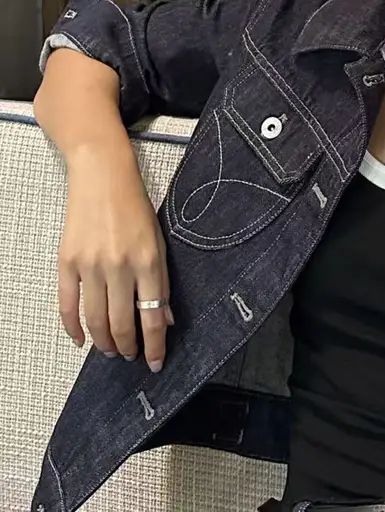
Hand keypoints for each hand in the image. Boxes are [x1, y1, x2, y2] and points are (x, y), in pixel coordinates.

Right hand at [58, 141, 172, 371]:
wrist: (102, 175)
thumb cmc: (135, 206)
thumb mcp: (159, 240)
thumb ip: (161, 280)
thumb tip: (165, 318)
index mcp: (148, 260)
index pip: (153, 315)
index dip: (155, 344)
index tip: (156, 362)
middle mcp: (119, 266)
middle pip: (121, 323)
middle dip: (127, 347)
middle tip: (130, 356)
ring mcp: (90, 265)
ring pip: (95, 320)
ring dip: (104, 342)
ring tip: (111, 350)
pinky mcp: (67, 263)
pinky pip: (68, 306)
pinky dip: (73, 328)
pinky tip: (81, 340)